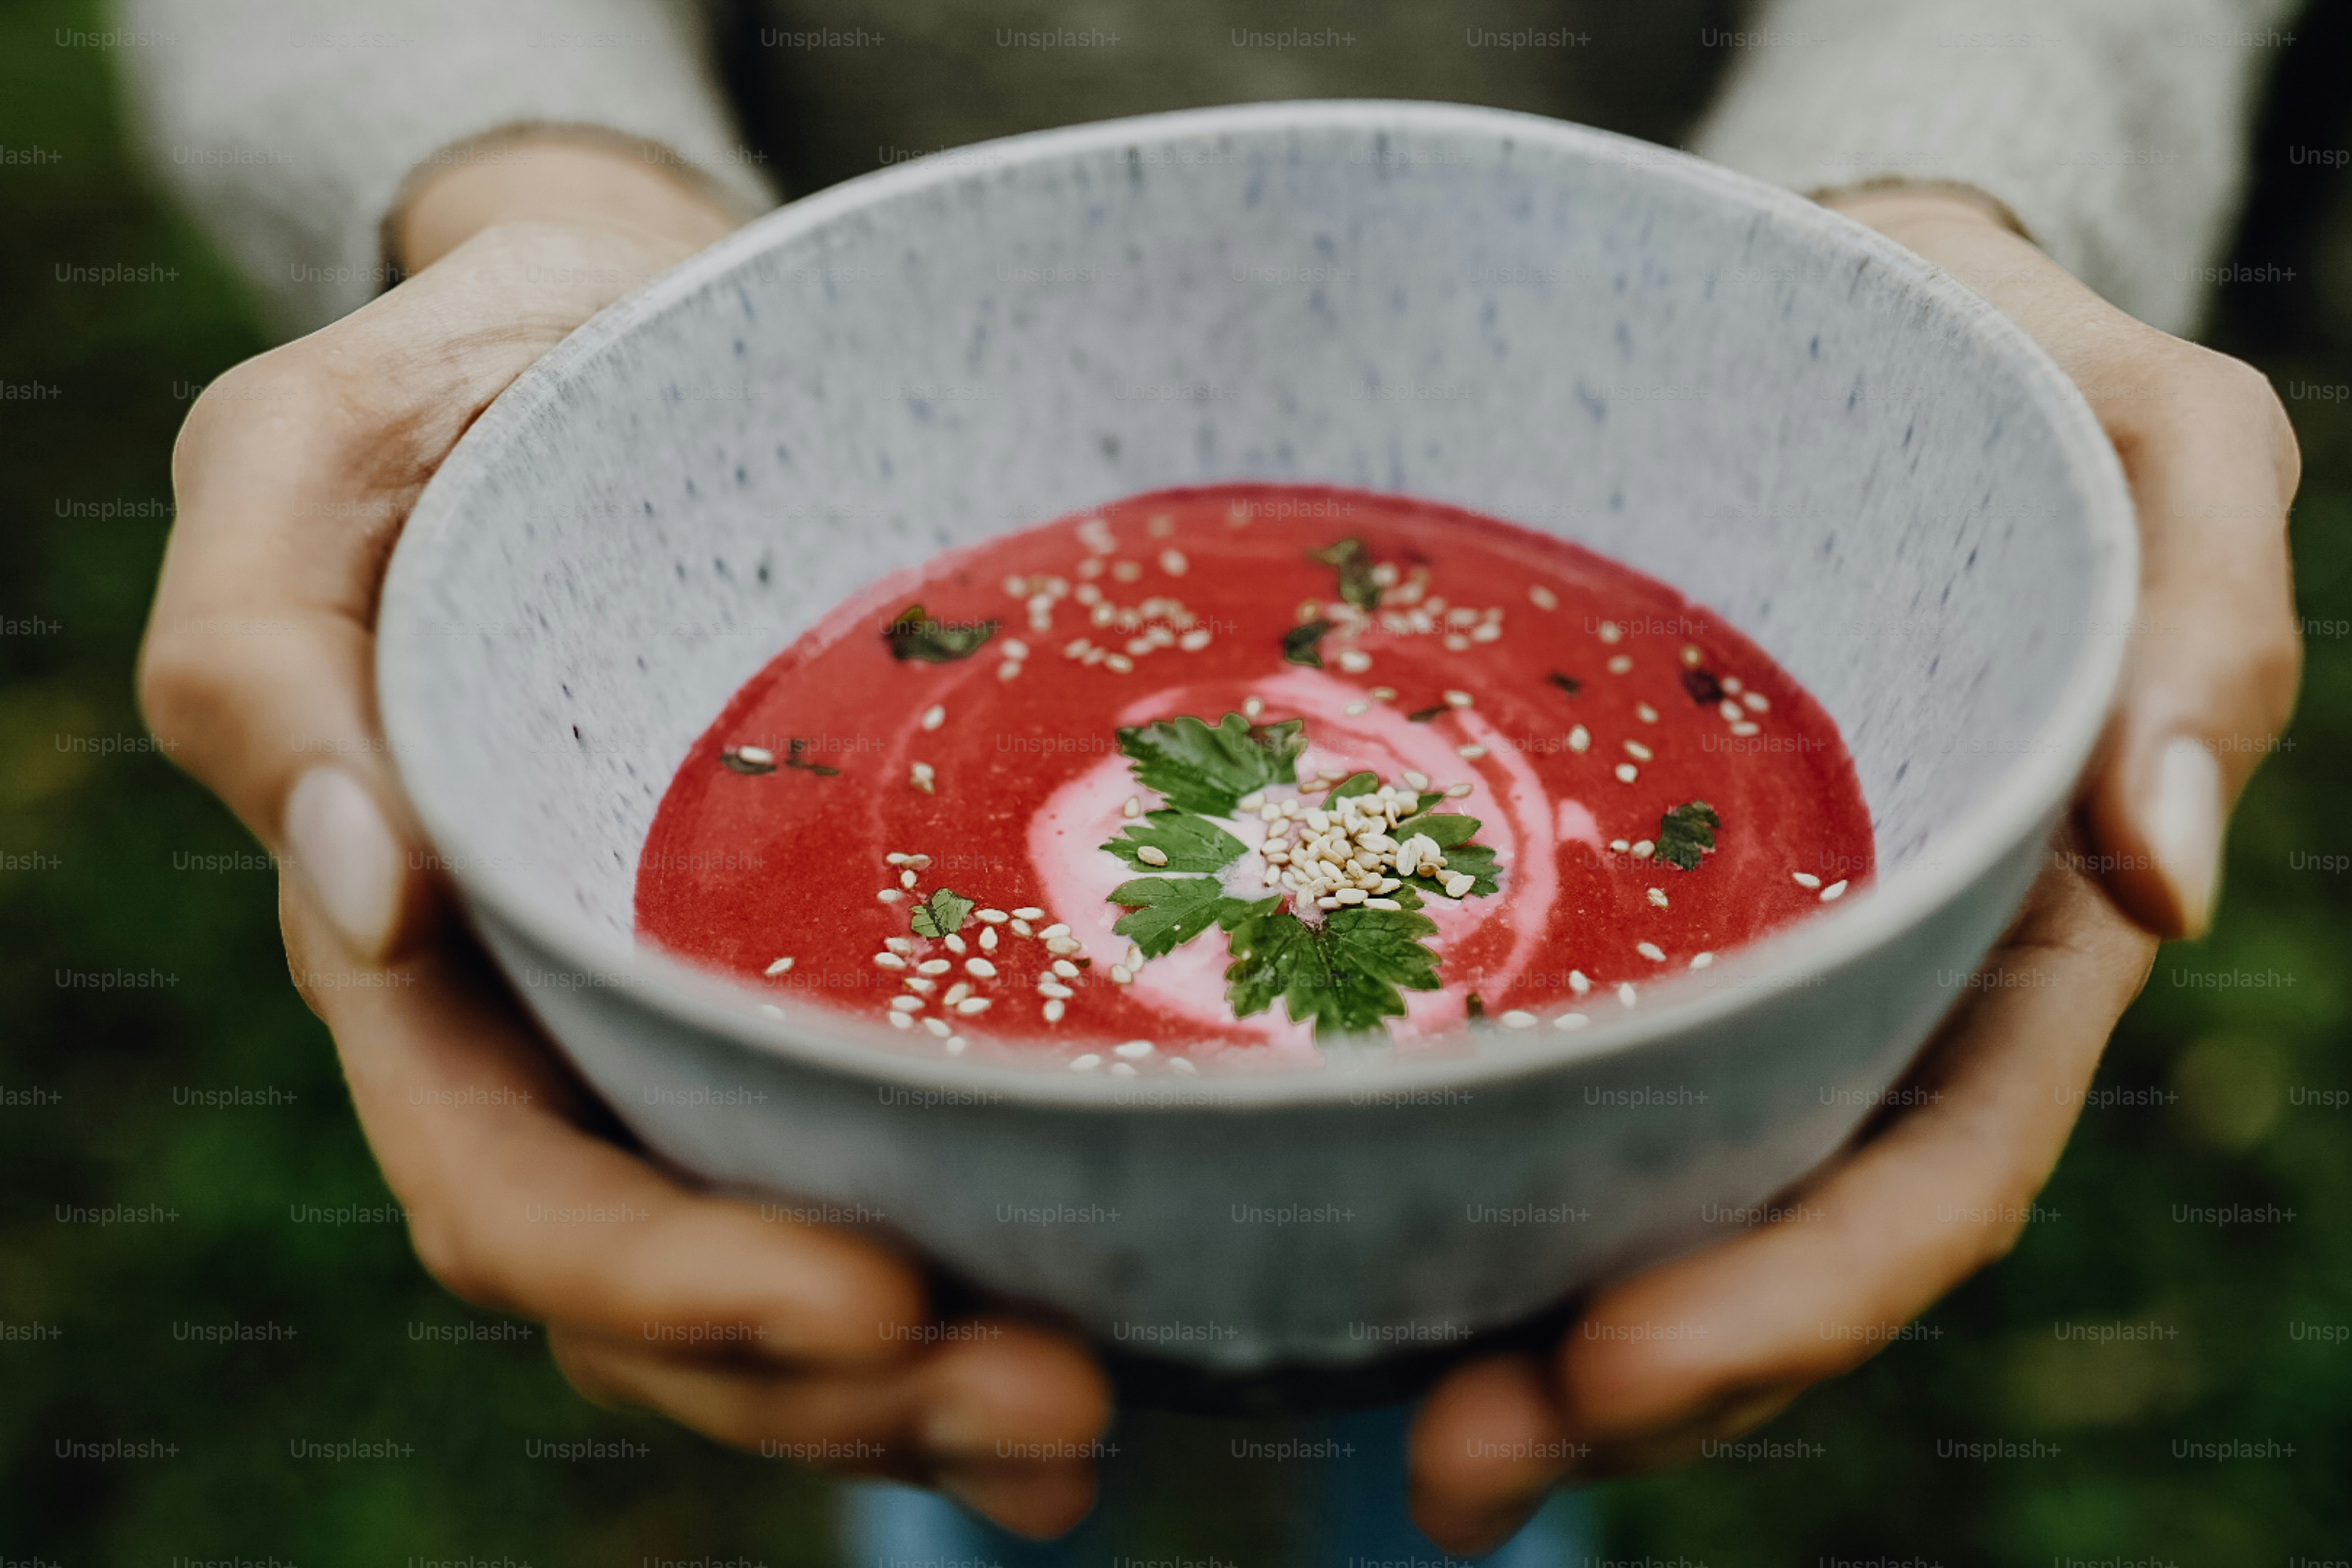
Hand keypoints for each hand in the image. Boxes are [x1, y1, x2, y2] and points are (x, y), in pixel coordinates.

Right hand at [138, 140, 1107, 1537]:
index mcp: (428, 952)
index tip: (873, 1303)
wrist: (632, 324)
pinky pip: (879, 1164)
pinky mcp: (824, 971)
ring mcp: (698, 1017)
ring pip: (778, 1279)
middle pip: (666, 1292)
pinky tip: (1123, 1334)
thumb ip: (258, 669)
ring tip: (1096, 1415)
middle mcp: (562, 1026)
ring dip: (928, 1385)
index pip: (515, 1188)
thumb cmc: (472, 387)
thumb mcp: (300, 466)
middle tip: (1061, 1406)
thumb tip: (362, 895)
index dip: (675, 1283)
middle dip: (842, 1388)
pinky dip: (983, 1273)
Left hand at [1403, 190, 2301, 1549]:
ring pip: (1665, 1191)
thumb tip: (2163, 864)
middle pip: (1778, 1234)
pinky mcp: (1617, 894)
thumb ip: (2199, 629)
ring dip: (1535, 1326)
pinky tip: (1354, 1234)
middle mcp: (1877, 976)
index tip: (1617, 1379)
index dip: (1799, 1300)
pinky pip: (1566, 1058)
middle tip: (1452, 1471)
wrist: (1859, 315)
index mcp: (2018, 918)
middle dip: (1637, 1380)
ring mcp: (1748, 951)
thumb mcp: (2167, 446)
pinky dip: (1479, 1166)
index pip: (1931, 1166)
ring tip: (1392, 1429)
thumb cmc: (2013, 373)